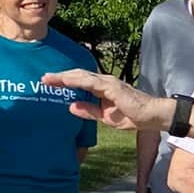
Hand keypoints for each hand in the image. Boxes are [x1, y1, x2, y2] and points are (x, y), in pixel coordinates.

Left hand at [41, 69, 162, 131]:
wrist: (150, 116)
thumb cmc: (132, 115)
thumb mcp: (104, 117)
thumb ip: (89, 111)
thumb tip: (71, 106)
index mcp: (101, 88)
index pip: (79, 81)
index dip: (63, 81)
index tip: (48, 82)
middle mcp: (104, 82)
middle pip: (77, 75)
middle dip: (60, 76)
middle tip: (43, 78)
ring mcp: (108, 83)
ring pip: (82, 76)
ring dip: (64, 76)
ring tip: (49, 78)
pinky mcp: (113, 87)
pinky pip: (91, 82)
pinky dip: (77, 80)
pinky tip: (66, 80)